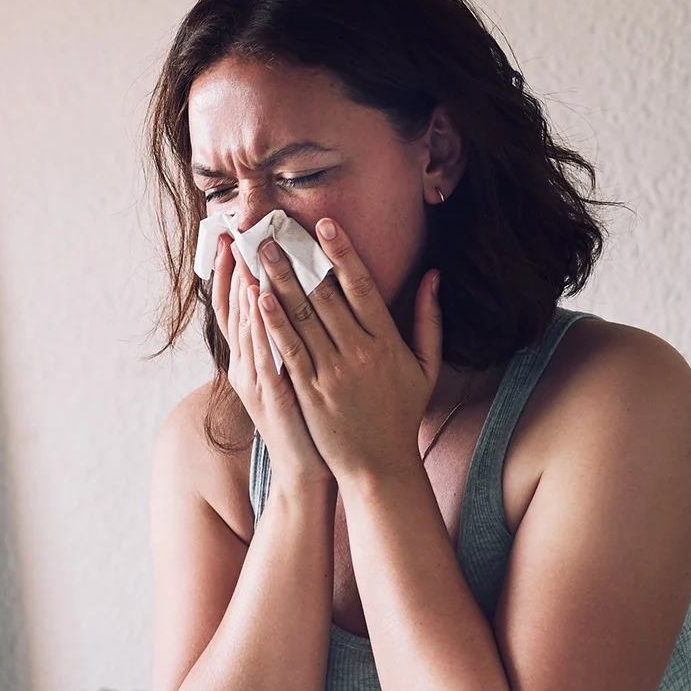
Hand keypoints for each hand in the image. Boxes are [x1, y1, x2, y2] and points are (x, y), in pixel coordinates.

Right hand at [213, 233, 324, 491]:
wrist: (308, 469)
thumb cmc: (310, 422)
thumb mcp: (295, 377)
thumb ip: (293, 341)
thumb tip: (296, 304)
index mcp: (252, 359)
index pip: (236, 307)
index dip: (230, 273)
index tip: (231, 238)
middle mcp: (246, 366)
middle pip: (235, 309)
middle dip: (234, 268)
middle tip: (232, 231)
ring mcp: (255, 380)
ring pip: (245, 325)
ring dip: (243, 287)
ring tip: (244, 251)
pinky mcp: (272, 394)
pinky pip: (262, 352)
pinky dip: (259, 325)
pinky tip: (259, 297)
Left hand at [252, 218, 443, 483]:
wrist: (380, 467)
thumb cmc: (401, 415)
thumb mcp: (425, 366)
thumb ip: (429, 319)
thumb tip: (432, 275)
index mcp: (387, 341)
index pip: (362, 286)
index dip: (342, 252)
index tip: (324, 224)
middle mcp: (359, 352)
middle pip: (325, 295)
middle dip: (297, 260)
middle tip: (273, 231)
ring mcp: (332, 373)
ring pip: (302, 318)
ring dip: (278, 282)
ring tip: (258, 254)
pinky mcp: (309, 393)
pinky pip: (289, 351)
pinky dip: (273, 323)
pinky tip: (258, 299)